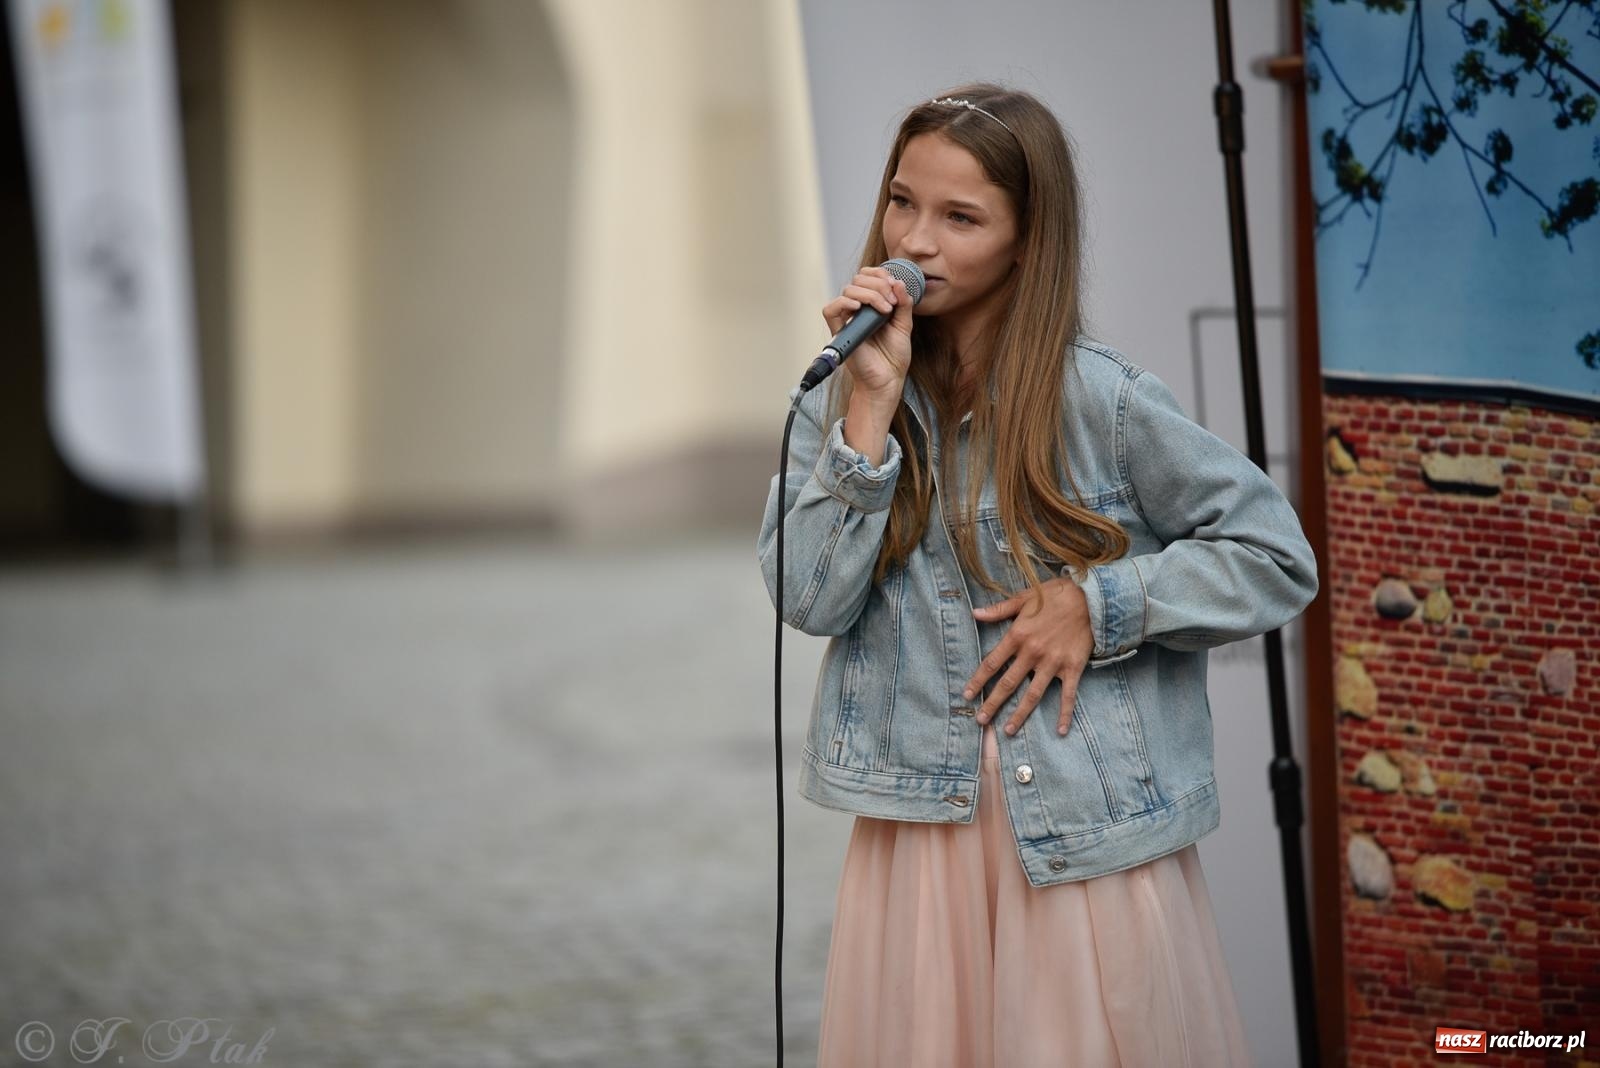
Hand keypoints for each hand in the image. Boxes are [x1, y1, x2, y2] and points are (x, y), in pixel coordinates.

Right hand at [820, 266, 914, 398]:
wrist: (888, 379)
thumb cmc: (894, 356)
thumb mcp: (904, 324)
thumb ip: (904, 303)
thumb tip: (899, 282)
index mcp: (871, 305)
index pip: (867, 277)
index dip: (880, 274)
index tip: (896, 286)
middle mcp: (857, 309)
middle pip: (858, 280)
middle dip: (879, 284)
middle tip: (892, 302)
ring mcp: (847, 319)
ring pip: (848, 290)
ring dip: (870, 294)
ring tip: (885, 310)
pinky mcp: (840, 331)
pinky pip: (830, 309)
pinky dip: (844, 303)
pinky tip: (859, 308)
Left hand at [962, 579, 1094, 737]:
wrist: (1091, 598)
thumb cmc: (1055, 595)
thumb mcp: (1024, 598)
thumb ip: (999, 610)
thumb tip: (974, 613)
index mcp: (1018, 635)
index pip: (991, 663)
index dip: (977, 680)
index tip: (967, 695)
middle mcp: (1033, 653)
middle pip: (1008, 684)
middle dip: (992, 703)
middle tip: (980, 720)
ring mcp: (1053, 663)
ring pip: (1033, 694)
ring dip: (1020, 714)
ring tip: (1008, 730)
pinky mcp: (1073, 668)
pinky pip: (1068, 695)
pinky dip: (1065, 714)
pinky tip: (1061, 731)